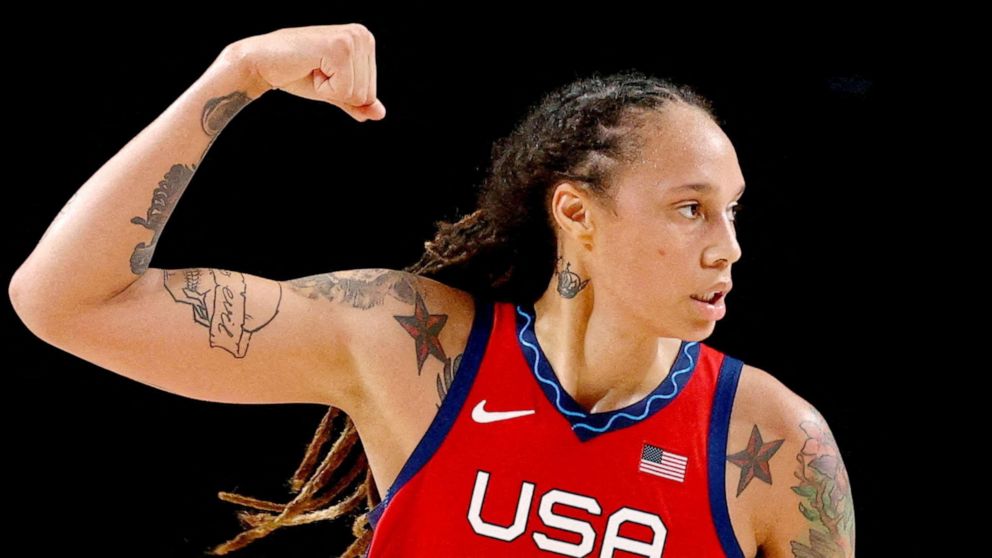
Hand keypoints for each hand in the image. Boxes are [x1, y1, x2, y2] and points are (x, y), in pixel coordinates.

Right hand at [230, 23, 384, 121]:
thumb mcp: (334, 91)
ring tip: (312, 68)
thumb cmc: (297, 73)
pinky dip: (323, 88)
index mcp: (365, 41)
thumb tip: (380, 114)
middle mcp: (362, 35)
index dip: (343, 93)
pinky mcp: (339, 48)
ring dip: (330, 89)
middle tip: (315, 71)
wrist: (262, 63)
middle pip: (367, 94)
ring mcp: (352, 39)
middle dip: (338, 92)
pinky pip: (343, 90)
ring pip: (356, 94)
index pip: (370, 92)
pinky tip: (310, 67)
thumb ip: (357, 103)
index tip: (322, 73)